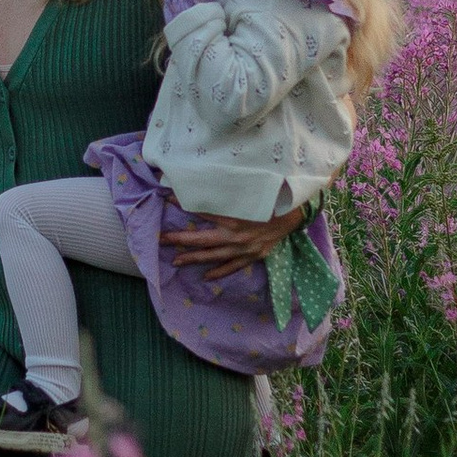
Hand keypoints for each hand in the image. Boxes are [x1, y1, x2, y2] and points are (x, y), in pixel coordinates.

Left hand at [157, 199, 290, 274]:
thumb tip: (206, 180)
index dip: (184, 204)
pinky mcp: (253, 256)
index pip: (203, 210)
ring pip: (214, 256)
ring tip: (175, 261)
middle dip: (180, 240)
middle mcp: (237, 235)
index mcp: (235, 217)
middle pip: (202, 239)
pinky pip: (233, 267)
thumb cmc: (271, 198)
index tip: (167, 199)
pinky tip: (205, 276)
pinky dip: (219, 272)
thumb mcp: (248, 191)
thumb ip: (228, 189)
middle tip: (161, 240)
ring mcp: (244, 249)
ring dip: (193, 259)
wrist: (295, 214)